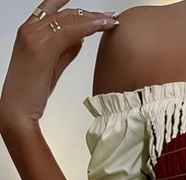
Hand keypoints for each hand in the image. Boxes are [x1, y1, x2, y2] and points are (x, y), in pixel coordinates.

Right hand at [0, 0, 117, 131]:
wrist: (18, 108)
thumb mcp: (53, 65)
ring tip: (112, 21)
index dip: (78, 9)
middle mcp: (30, 29)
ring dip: (93, 19)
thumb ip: (66, 50)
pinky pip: (69, 31)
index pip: (55, 9)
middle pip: (65, 13)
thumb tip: (81, 38)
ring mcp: (34, 36)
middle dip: (91, 13)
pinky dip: (87, 27)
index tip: (98, 13)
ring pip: (69, 19)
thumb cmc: (33, 91)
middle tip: (111, 16)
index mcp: (30, 31)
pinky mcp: (41, 47)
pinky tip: (101, 27)